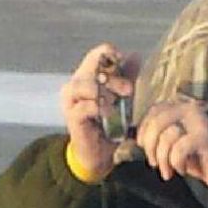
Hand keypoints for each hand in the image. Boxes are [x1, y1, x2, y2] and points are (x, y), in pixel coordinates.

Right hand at [60, 43, 138, 180]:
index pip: (96, 55)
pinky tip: (110, 113)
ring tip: (115, 102)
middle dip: (114, 78)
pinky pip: (85, 106)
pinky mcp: (72, 117)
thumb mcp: (123, 97)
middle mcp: (75, 85)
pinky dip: (99, 107)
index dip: (110, 55)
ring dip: (104, 91)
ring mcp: (70, 101)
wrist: (99, 152)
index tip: (124, 63)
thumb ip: (127, 77)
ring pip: (84, 85)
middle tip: (129, 90)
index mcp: (86, 76)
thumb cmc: (110, 123)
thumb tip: (136, 55)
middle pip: (92, 69)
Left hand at [137, 96, 207, 188]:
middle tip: (154, 163)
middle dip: (151, 146)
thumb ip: (157, 136)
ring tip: (170, 170)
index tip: (145, 148)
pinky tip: (183, 170)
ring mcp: (199, 121)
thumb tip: (137, 139)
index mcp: (180, 107)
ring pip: (167, 136)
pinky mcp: (205, 137)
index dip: (144, 130)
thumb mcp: (171, 144)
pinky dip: (177, 163)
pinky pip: (179, 149)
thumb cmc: (196, 159)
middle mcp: (190, 109)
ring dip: (164, 159)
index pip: (153, 111)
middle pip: (157, 122)